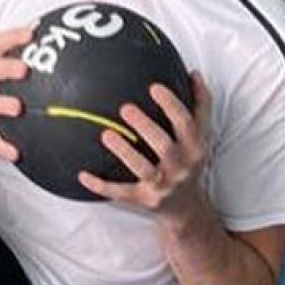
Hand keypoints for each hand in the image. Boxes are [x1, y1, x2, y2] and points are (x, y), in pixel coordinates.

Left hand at [78, 72, 212, 221]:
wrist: (187, 210)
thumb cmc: (190, 163)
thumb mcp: (201, 137)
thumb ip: (200, 106)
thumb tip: (194, 74)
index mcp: (195, 147)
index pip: (186, 122)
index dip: (171, 104)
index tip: (154, 87)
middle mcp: (181, 167)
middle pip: (165, 145)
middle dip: (146, 127)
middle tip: (126, 107)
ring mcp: (162, 186)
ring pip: (143, 169)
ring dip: (125, 152)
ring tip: (106, 134)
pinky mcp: (144, 200)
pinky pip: (120, 193)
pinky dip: (101, 186)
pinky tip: (83, 175)